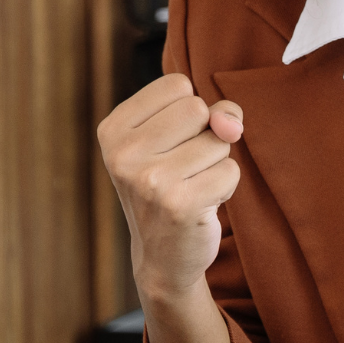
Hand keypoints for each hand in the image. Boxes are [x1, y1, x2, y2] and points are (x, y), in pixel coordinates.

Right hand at [99, 73, 243, 302]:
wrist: (162, 256)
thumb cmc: (173, 183)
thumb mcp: (182, 138)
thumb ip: (214, 112)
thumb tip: (230, 124)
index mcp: (113, 129)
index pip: (177, 85)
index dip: (189, 113)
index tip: (169, 144)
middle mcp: (123, 153)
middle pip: (198, 109)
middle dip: (204, 136)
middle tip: (183, 168)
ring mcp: (149, 180)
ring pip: (219, 141)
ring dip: (216, 163)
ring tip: (190, 186)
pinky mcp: (179, 204)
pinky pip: (230, 171)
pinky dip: (225, 187)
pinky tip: (201, 204)